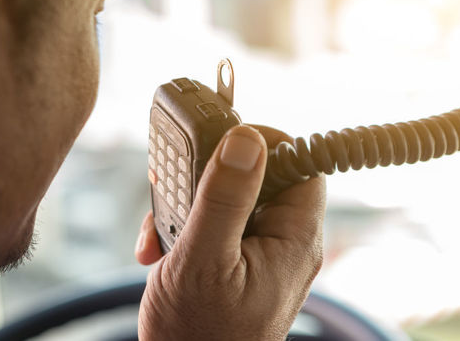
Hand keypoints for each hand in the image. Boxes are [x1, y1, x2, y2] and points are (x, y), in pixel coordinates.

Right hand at [134, 125, 325, 339]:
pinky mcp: (235, 262)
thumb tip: (246, 138)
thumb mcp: (203, 260)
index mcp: (293, 239)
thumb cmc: (198, 336)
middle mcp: (283, 243)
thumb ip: (225, 198)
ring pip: (230, 199)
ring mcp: (259, 253)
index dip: (266, 142)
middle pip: (258, 177)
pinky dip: (185, 227)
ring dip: (189, 205)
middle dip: (210, 177)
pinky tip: (159, 250)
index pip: (299, 165)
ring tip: (161, 232)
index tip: (223, 138)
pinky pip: (217, 224)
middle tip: (175, 188)